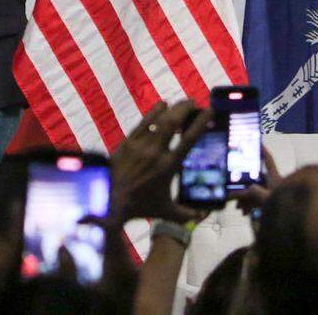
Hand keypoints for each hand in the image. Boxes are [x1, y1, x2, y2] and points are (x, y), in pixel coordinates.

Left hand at [108, 101, 211, 224]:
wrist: (108, 201)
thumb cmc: (139, 207)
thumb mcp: (165, 211)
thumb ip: (186, 214)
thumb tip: (203, 215)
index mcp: (168, 166)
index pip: (189, 139)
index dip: (200, 123)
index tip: (210, 111)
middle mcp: (156, 152)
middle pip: (173, 122)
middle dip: (185, 108)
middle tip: (194, 102)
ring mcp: (140, 145)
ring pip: (159, 120)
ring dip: (173, 109)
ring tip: (182, 103)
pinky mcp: (128, 142)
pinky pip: (144, 122)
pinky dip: (154, 112)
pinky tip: (162, 105)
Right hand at [230, 146, 280, 215]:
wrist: (295, 222)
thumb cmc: (287, 209)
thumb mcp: (268, 201)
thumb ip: (255, 193)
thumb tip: (246, 189)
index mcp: (275, 178)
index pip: (268, 160)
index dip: (262, 150)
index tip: (256, 142)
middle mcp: (274, 183)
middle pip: (255, 179)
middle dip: (244, 187)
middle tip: (233, 194)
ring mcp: (272, 193)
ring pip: (255, 191)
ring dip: (246, 199)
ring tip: (239, 209)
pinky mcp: (271, 203)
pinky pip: (258, 201)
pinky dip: (250, 205)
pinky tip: (244, 213)